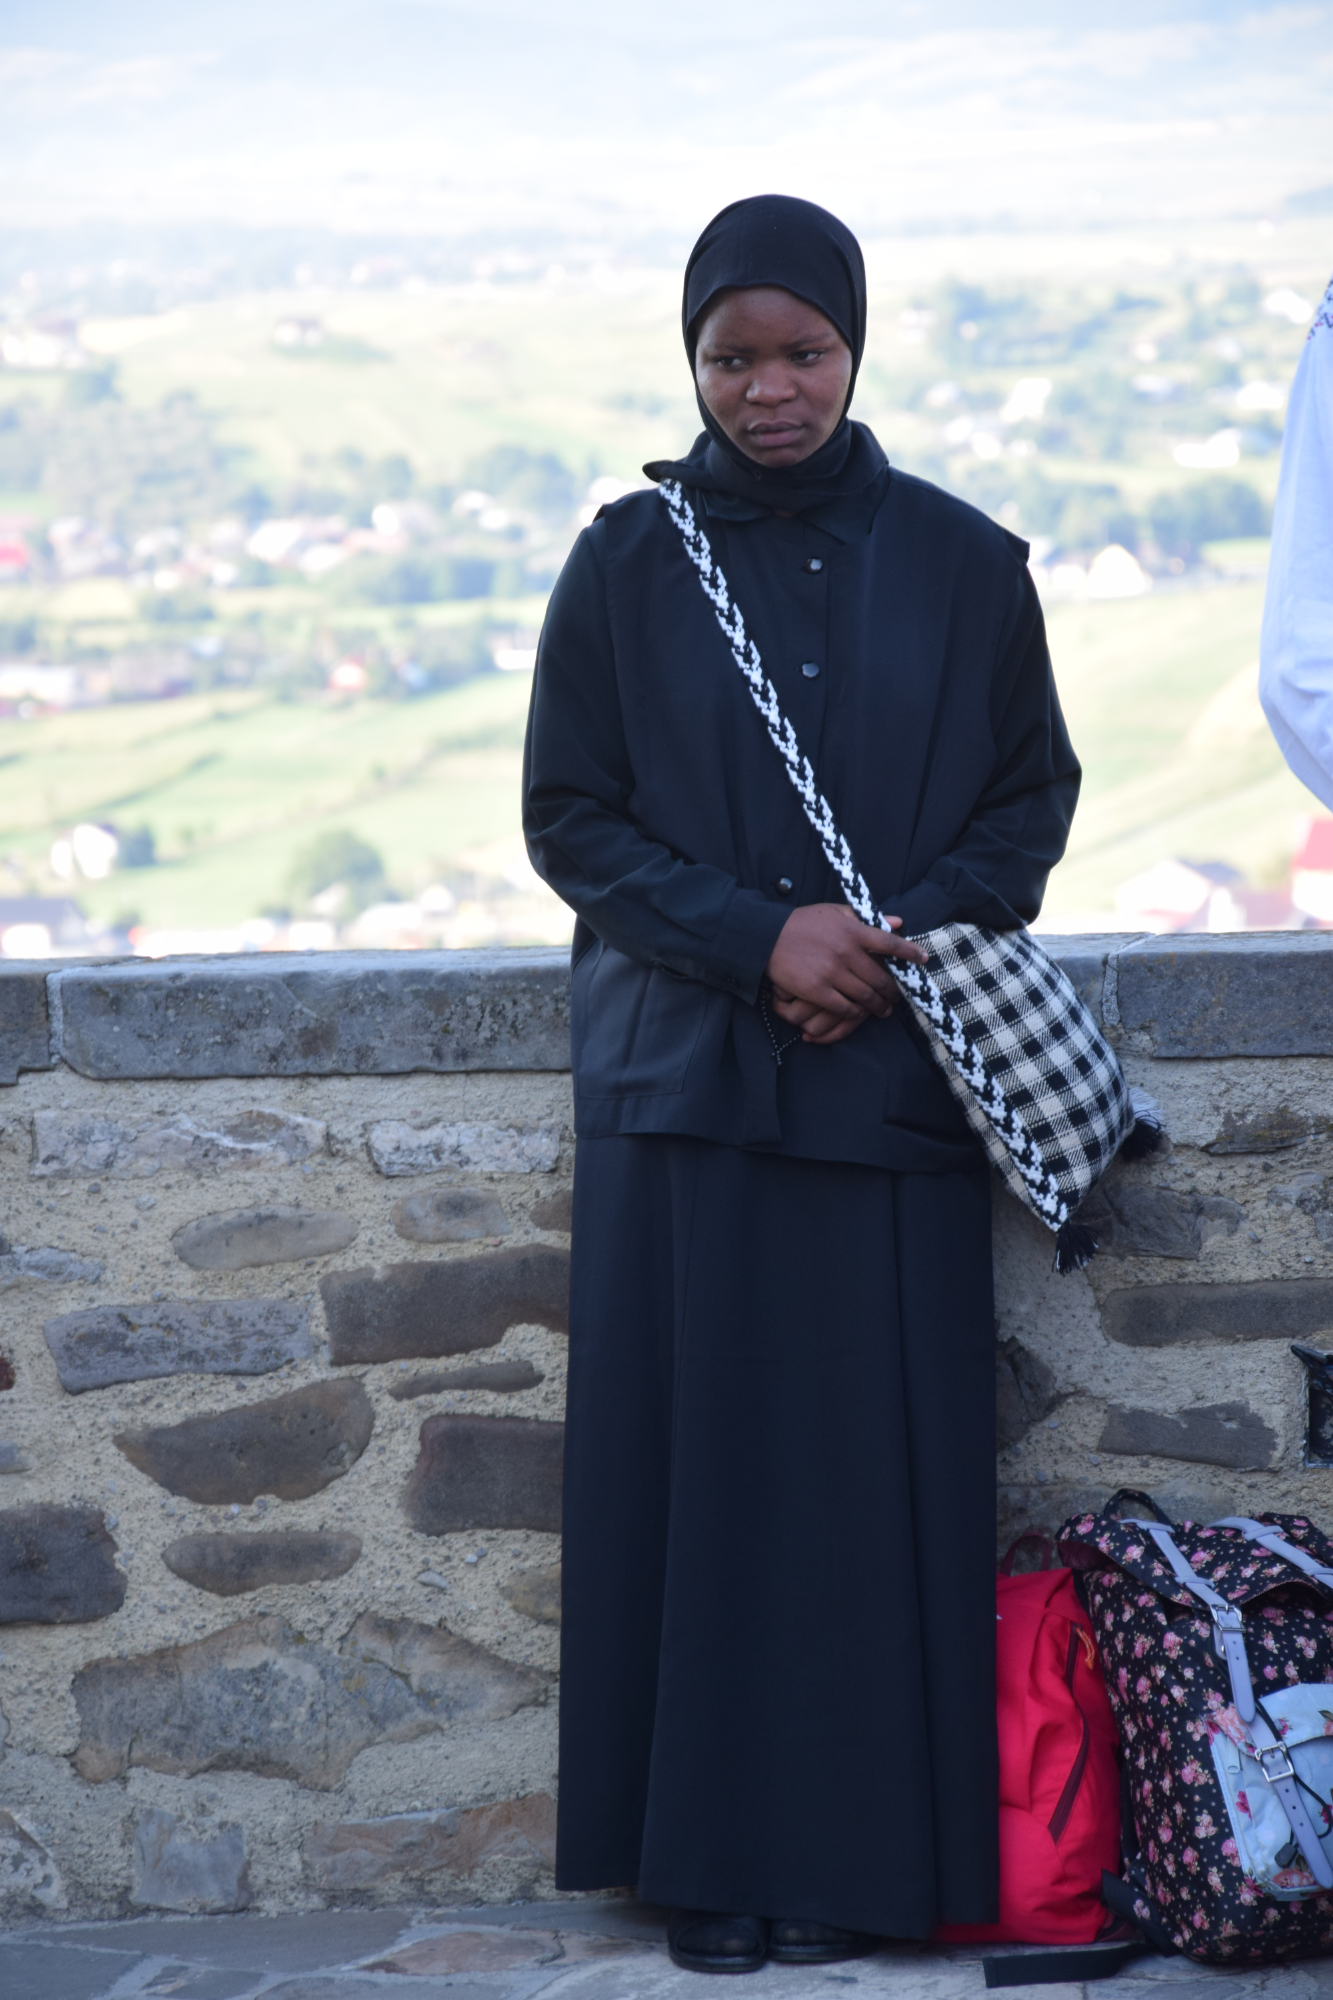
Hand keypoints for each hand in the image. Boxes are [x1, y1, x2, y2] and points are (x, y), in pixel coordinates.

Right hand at [766, 904, 925, 1046]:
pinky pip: (845, 1007)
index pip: (889, 943)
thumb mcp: (834, 912)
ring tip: (883, 1010)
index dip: (909, 952)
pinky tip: (859, 1013)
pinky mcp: (818, 990)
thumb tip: (897, 922)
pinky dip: (856, 1013)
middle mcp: (846, 952)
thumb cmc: (802, 922)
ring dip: (878, 1006)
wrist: (768, 936)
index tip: (923, 959)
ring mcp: (832, 973)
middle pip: (881, 977)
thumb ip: (865, 917)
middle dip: (893, 990)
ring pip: (866, 996)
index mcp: (853, 931)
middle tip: (897, 997)